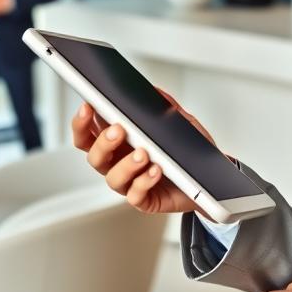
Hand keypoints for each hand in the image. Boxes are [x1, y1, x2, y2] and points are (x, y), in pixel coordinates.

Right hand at [71, 90, 216, 216]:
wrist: (210, 181)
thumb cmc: (187, 153)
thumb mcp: (182, 124)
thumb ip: (167, 107)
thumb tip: (154, 91)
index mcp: (119, 143)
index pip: (89, 134)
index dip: (82, 122)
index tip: (88, 106)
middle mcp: (119, 163)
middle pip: (94, 156)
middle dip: (102, 142)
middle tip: (118, 130)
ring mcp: (130, 183)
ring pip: (112, 178)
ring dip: (126, 164)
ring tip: (143, 153)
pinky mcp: (144, 200)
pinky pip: (135, 195)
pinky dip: (144, 181)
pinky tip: (156, 171)